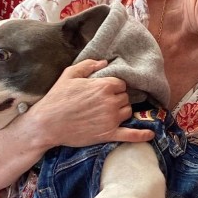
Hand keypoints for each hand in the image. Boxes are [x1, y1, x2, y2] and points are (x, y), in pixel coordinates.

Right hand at [28, 59, 153, 147]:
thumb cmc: (56, 98)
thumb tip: (105, 62)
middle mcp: (111, 102)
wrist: (47, 124)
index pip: (121, 84)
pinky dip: (142, 134)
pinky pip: (131, 135)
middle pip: (125, 98)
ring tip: (108, 113)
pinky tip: (151, 133)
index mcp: (104, 86)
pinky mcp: (109, 135)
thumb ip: (89, 65)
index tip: (104, 91)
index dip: (113, 87)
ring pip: (127, 112)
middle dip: (117, 99)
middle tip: (102, 103)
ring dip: (121, 112)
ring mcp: (111, 120)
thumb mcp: (69, 74)